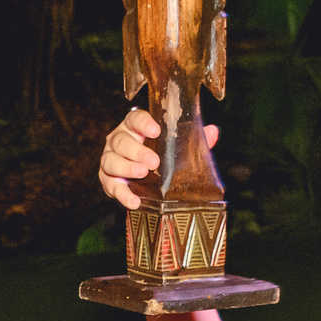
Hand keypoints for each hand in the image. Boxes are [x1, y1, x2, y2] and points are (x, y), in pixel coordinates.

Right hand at [97, 110, 218, 206]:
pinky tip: (135, 200)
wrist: (143, 178)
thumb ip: (191, 138)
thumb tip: (212, 131)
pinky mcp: (108, 180)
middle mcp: (118, 140)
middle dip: (137, 151)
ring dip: (126, 168)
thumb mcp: (175, 146)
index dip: (143, 123)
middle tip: (153, 162)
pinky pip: (111, 186)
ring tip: (142, 174)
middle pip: (121, 141)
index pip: (134, 119)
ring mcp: (110, 160)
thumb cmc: (159, 155)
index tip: (156, 131)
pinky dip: (122, 195)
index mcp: (134, 127)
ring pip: (111, 161)